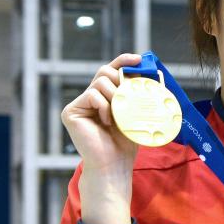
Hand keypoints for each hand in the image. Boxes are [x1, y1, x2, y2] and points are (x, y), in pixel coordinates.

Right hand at [61, 53, 141, 223]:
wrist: (114, 164)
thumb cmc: (126, 141)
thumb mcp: (136, 112)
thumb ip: (137, 94)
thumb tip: (153, 74)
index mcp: (104, 96)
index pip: (111, 70)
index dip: (123, 61)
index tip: (139, 58)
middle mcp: (89, 97)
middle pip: (104, 72)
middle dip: (120, 80)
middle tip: (128, 96)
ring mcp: (78, 104)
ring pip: (99, 82)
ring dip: (115, 97)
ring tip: (118, 115)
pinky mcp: (70, 111)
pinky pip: (91, 95)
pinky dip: (104, 106)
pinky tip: (106, 122)